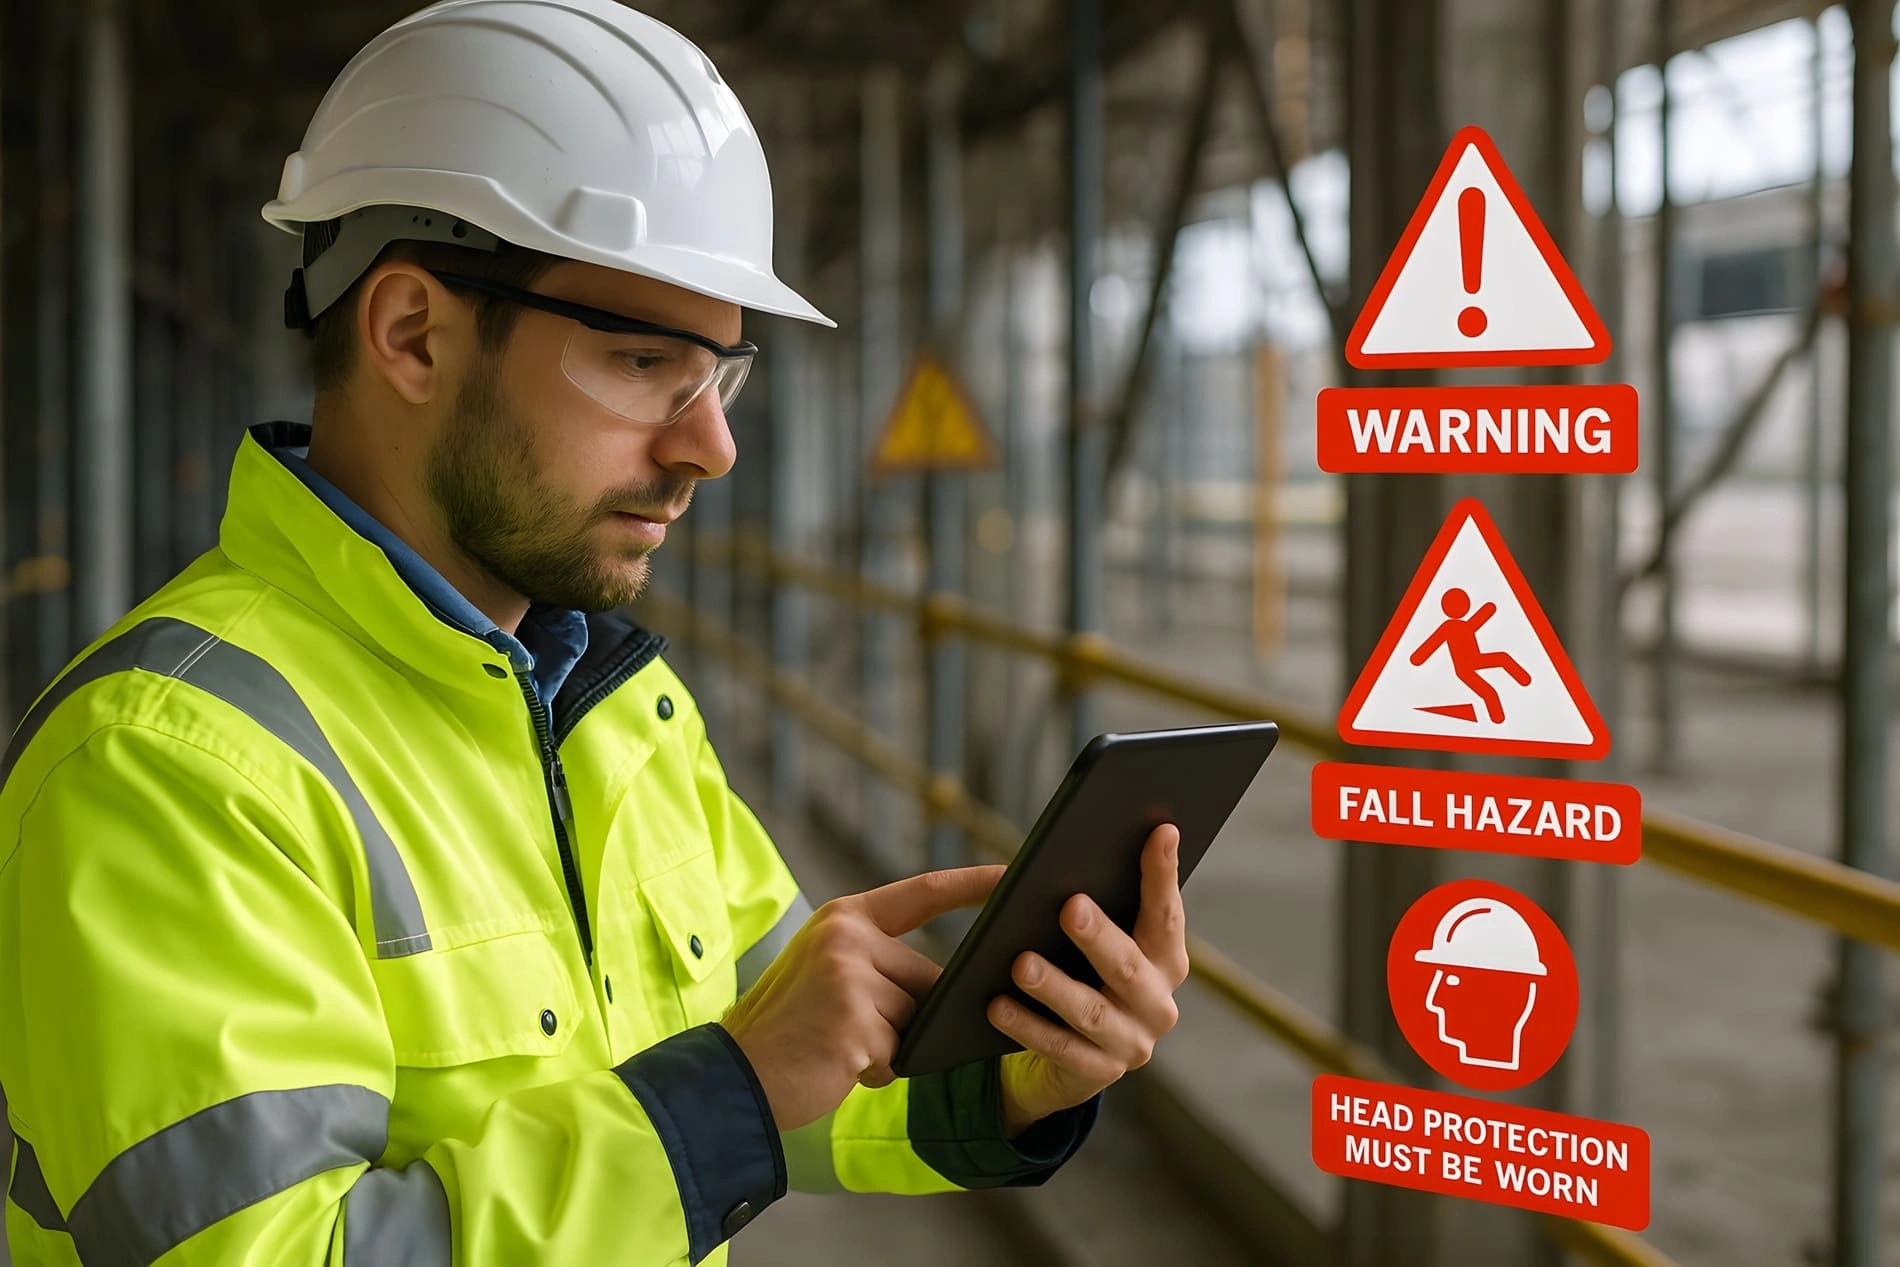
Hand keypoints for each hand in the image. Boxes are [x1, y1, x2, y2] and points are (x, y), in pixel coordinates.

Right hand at [721, 864, 1004, 1131]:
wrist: (734, 1078)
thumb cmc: (788, 1032)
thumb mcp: (829, 975)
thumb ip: (879, 963)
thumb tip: (949, 983)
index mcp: (844, 918)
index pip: (924, 892)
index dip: (972, 883)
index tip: (1013, 875)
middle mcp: (848, 936)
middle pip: (926, 978)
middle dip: (905, 1018)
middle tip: (846, 1032)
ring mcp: (851, 975)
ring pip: (917, 1018)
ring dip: (890, 1046)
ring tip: (839, 1047)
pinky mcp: (856, 1020)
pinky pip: (901, 1052)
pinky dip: (878, 1070)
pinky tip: (838, 1065)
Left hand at [990, 824, 1188, 1135]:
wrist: (1075, 1057)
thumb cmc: (1085, 975)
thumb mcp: (1097, 941)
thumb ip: (1100, 905)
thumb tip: (1076, 847)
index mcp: (1166, 960)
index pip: (1166, 913)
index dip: (1163, 873)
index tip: (1159, 830)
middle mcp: (1159, 1004)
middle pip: (1128, 967)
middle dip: (1099, 936)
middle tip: (1070, 906)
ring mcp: (1133, 1043)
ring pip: (1091, 1012)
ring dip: (1055, 986)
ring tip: (1020, 963)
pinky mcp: (1099, 1074)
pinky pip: (1059, 1049)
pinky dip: (1026, 1026)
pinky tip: (997, 1005)